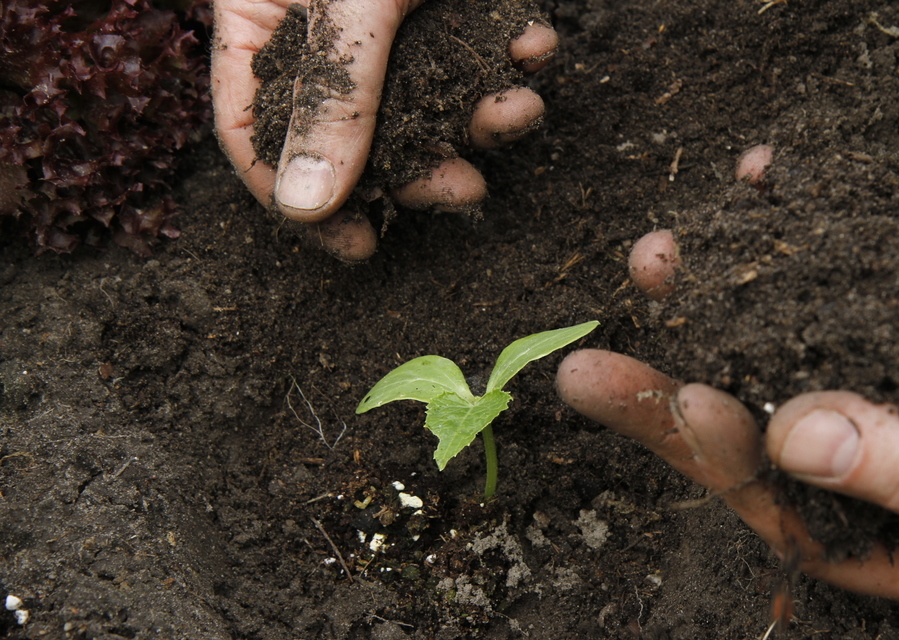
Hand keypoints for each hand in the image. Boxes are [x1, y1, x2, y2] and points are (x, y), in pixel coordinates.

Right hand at [211, 0, 556, 258]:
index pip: (254, 136)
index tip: (359, 248)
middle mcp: (321, 34)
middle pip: (353, 137)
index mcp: (261, 23)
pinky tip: (536, 44)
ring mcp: (388, 25)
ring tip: (521, 107)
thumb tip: (305, 207)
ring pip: (426, 106)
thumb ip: (336, 95)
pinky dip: (509, 59)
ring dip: (480, 117)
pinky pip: (473, 59)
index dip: (301, 201)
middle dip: (419, 167)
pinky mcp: (448, 11)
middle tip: (466, 192)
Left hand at [558, 230, 898, 608]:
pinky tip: (759, 188)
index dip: (717, 454)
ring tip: (662, 256)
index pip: (780, 506)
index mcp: (895, 540)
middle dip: (679, 381)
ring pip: (782, 348)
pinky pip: (843, 277)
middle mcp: (873, 467)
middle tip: (596, 358)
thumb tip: (797, 437)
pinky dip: (803, 231)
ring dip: (720, 301)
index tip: (673, 395)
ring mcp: (886, 386)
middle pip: (755, 429)